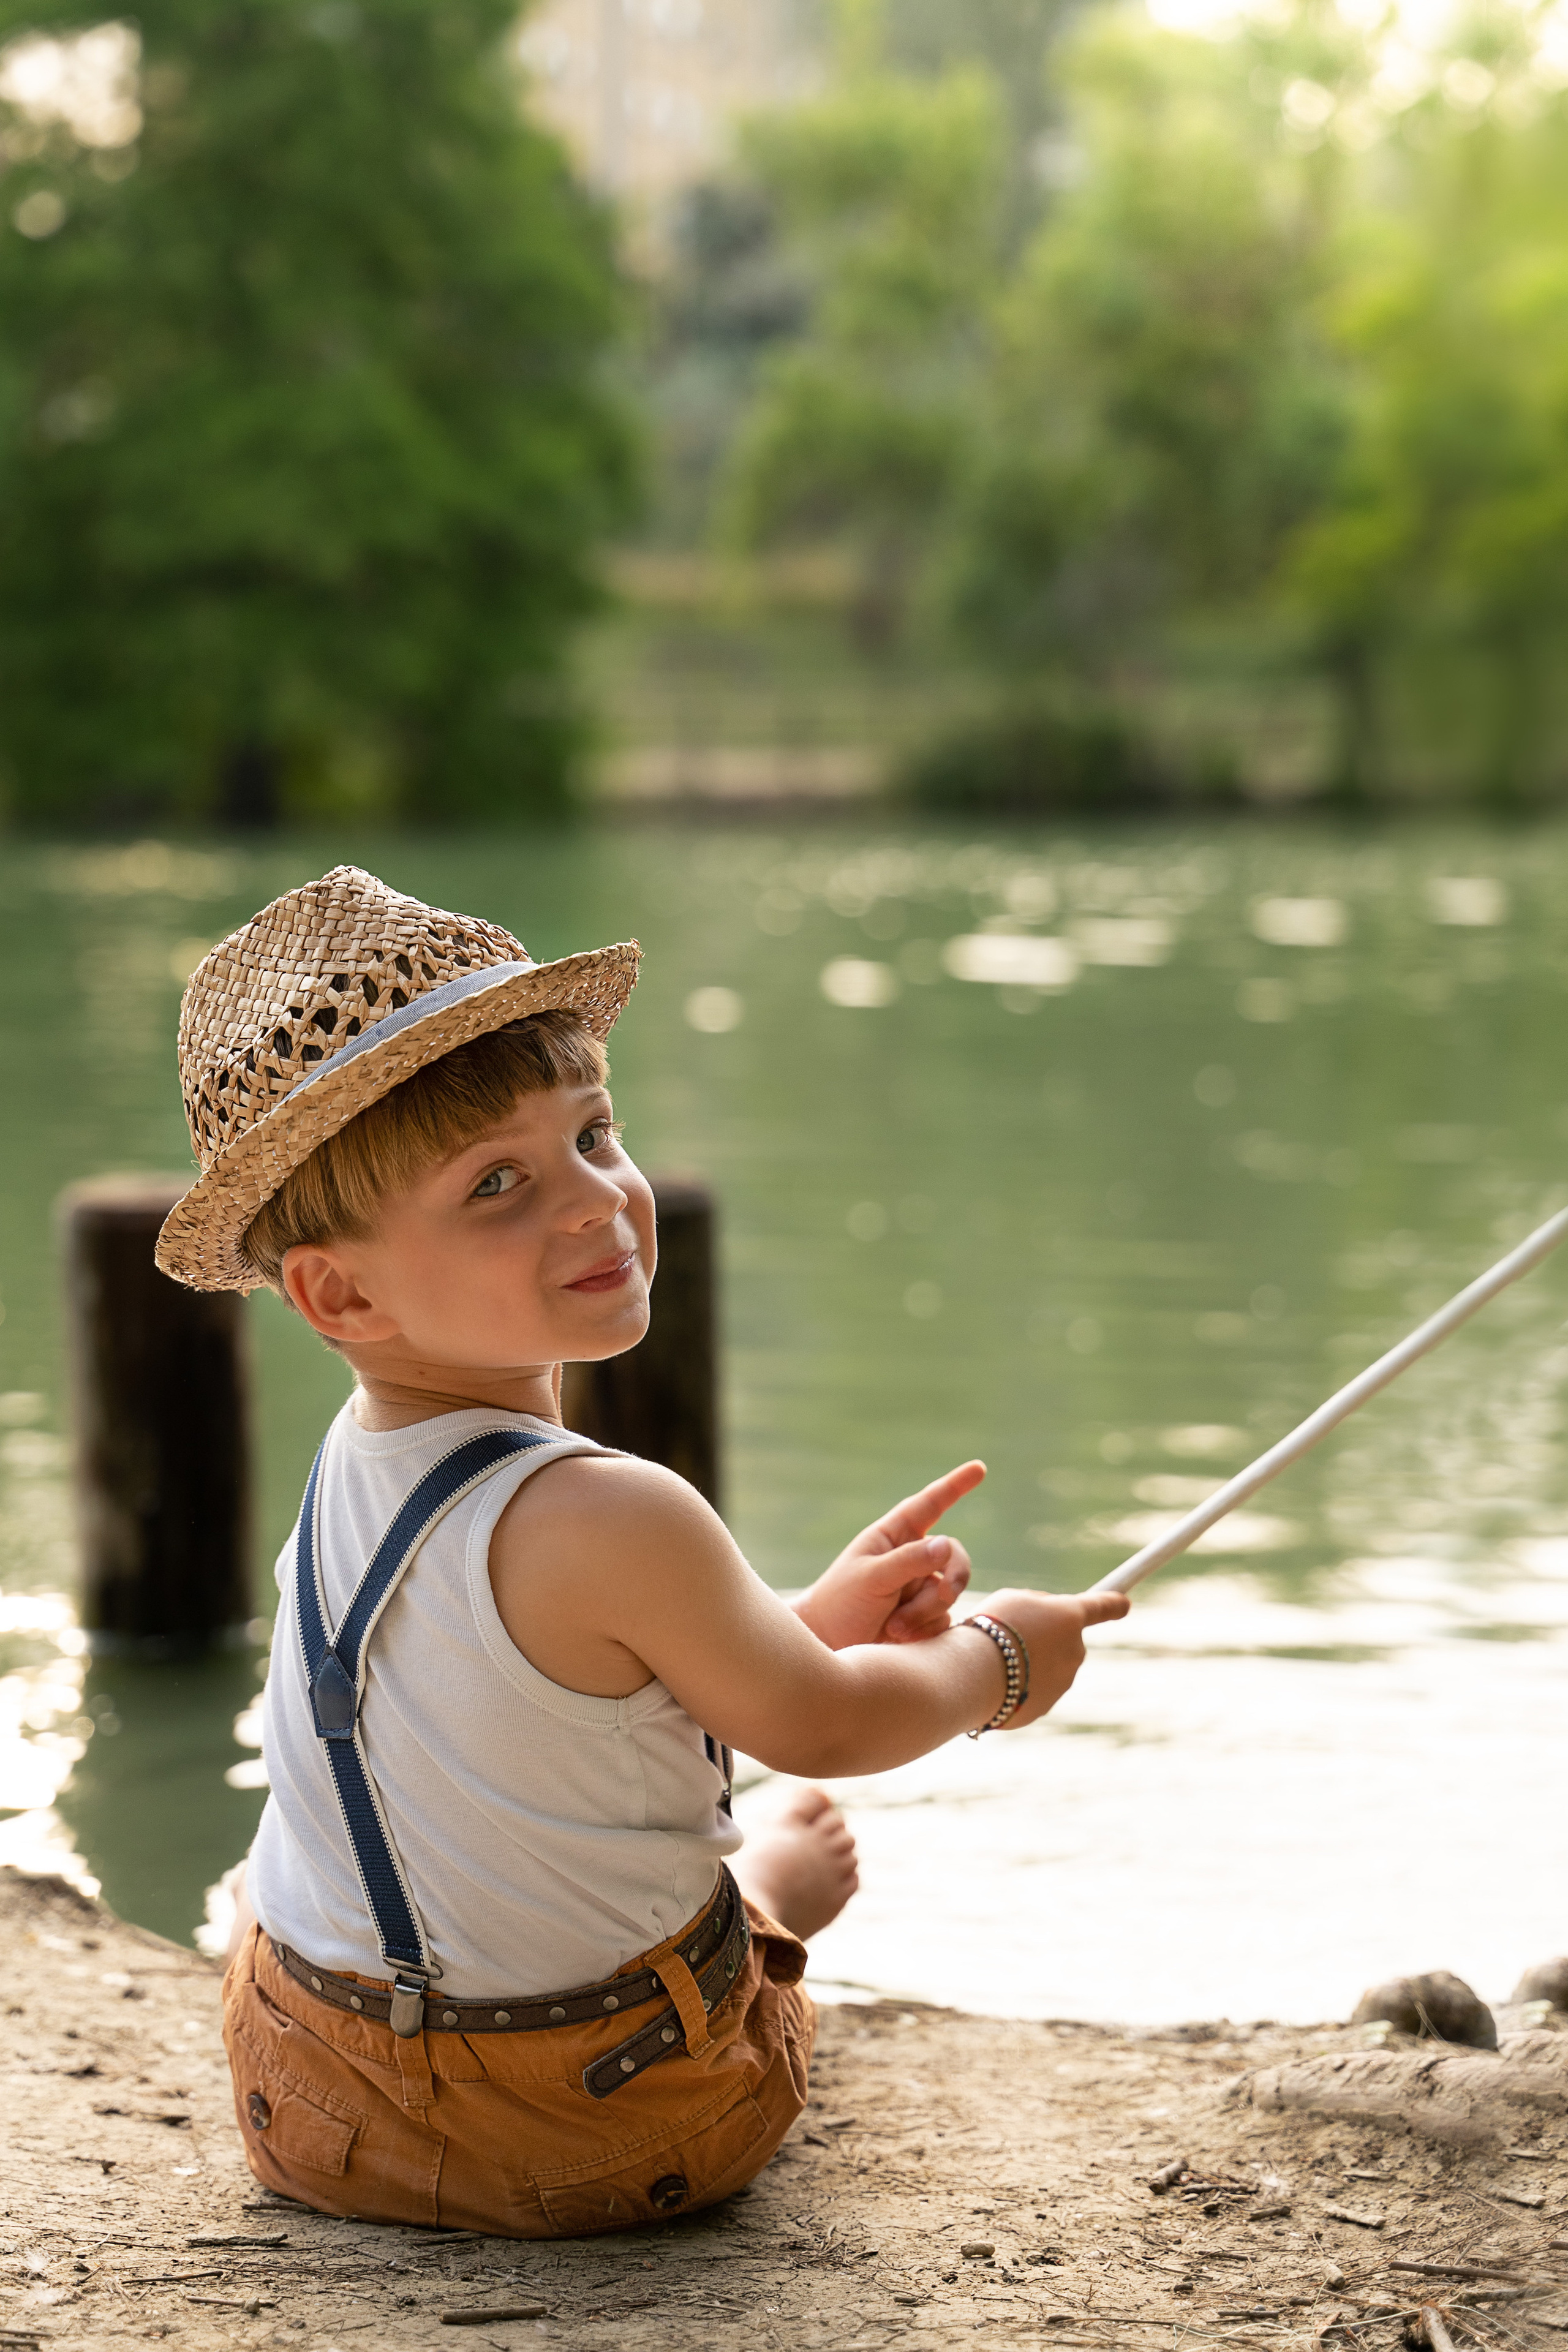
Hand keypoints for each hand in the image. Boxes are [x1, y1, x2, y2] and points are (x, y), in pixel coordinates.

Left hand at [792, 1461, 983, 1651]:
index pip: (929, 1505)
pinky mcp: (924, 1618)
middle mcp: (911, 1558)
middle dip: (953, 1577)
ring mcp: (919, 1589)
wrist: (828, 1647)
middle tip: (944, 1596)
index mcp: (893, 1536)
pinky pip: (945, 1620)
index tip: (978, 1468)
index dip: (955, 1486)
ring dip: (926, 1612)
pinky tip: (899, 1639)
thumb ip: (909, 1560)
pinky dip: (925, 1630)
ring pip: (950, 1592)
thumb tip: (947, 1544)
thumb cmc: (841, 1603)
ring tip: (895, 1627)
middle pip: (953, 1555)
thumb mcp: (871, 1578)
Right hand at [967, 1586, 1130, 1728]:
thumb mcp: (1013, 1599)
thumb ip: (1037, 1606)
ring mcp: (1062, 1682)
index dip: (1113, 1603)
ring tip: (996, 1659)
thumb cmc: (992, 1627)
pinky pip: (1033, 1689)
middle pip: (1064, 1640)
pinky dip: (1017, 1684)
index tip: (1123, 1604)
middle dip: (1044, 1637)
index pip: (1101, 1606)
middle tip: (1011, 1634)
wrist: (976, 1674)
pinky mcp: (1045, 1707)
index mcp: (1070, 1617)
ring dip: (1027, 1662)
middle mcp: (1074, 1650)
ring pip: (1046, 1666)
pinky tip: (995, 1679)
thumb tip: (1044, 1620)